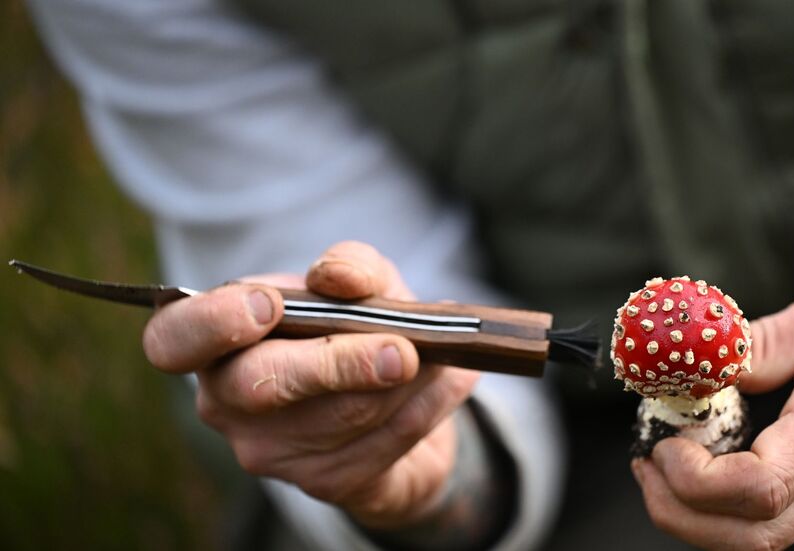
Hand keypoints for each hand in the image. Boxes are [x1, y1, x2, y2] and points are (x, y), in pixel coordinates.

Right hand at [142, 241, 478, 528]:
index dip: (212, 323)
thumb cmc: (359, 325)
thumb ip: (350, 266)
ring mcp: (269, 450)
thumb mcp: (361, 283)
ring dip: (402, 382)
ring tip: (437, 351)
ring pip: (338, 416)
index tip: (269, 305)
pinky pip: (382, 443)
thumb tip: (337, 278)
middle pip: (261, 387)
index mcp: (217, 339)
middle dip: (336, 364)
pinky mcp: (323, 481)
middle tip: (398, 350)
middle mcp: (227, 401)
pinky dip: (424, 407)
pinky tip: (445, 380)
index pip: (173, 339)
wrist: (396, 397)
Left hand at [632, 260, 793, 549]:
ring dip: (701, 513)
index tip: (662, 443)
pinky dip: (734, 501)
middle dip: (679, 514)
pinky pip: (787, 514)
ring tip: (669, 458)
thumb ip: (762, 343)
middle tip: (645, 464)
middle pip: (751, 538)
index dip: (692, 481)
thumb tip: (701, 368)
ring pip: (767, 536)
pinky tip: (716, 454)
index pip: (757, 489)